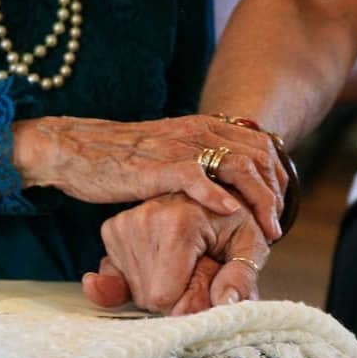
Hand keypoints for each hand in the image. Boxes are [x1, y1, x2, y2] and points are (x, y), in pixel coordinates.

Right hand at [12, 114, 287, 240]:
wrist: (77, 148)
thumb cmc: (122, 157)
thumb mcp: (168, 151)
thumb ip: (196, 159)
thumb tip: (220, 183)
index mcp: (204, 127)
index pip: (260, 146)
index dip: (277, 177)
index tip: (279, 207)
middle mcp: (199, 132)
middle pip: (258, 157)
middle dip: (276, 194)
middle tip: (278, 226)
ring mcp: (180, 147)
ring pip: (238, 167)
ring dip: (258, 200)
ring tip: (267, 230)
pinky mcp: (158, 166)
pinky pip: (196, 177)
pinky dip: (217, 195)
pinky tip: (231, 212)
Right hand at [82, 193, 268, 314]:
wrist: (211, 193)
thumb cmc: (233, 221)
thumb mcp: (251, 245)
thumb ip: (241, 277)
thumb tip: (225, 302)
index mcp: (178, 222)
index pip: (164, 296)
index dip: (188, 301)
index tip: (206, 280)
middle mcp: (144, 218)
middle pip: (149, 296)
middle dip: (175, 294)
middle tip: (196, 268)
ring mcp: (123, 223)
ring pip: (135, 289)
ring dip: (160, 285)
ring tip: (182, 260)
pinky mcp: (112, 229)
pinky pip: (118, 277)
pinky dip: (141, 277)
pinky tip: (161, 261)